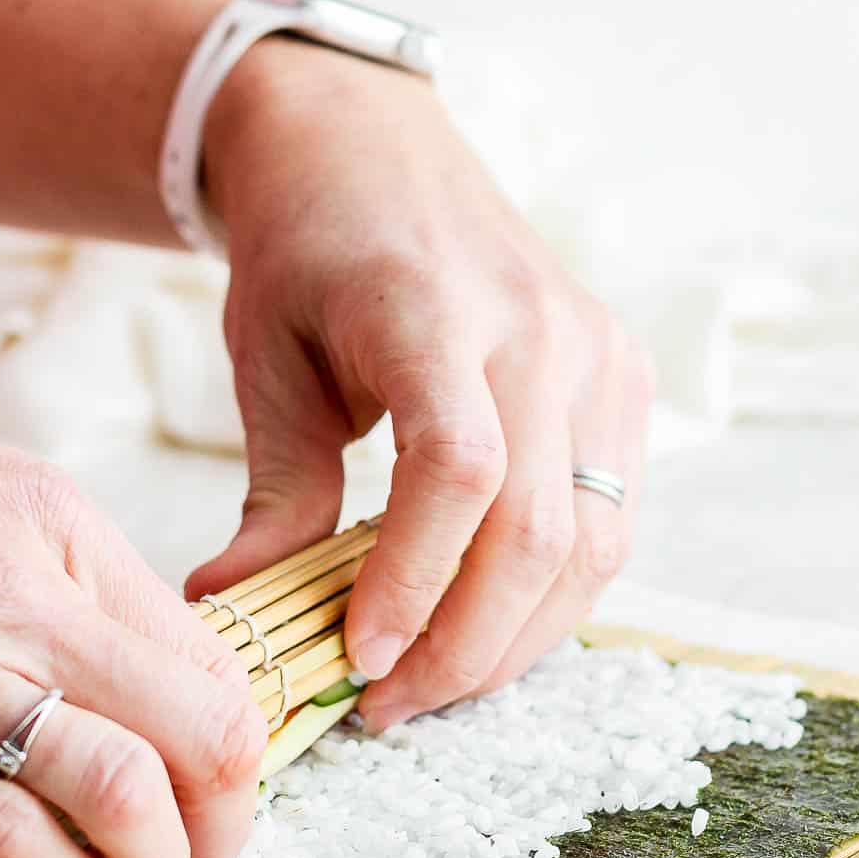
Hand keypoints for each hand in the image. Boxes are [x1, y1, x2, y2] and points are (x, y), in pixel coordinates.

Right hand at [0, 365, 264, 857]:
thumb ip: (44, 562)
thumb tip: (114, 648)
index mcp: (52, 525)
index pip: (209, 657)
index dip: (233, 745)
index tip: (213, 788)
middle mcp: (20, 597)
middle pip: (203, 731)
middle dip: (226, 823)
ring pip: (126, 794)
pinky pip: (4, 844)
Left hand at [187, 41, 653, 729]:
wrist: (370, 152)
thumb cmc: (304, 254)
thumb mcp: (264, 362)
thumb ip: (273, 492)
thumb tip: (237, 612)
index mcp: (435, 309)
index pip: (459, 470)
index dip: (415, 582)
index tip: (358, 660)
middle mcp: (539, 330)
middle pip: (539, 528)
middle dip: (465, 645)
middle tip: (386, 705)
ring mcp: (597, 353)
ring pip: (592, 541)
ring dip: (515, 637)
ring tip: (431, 682)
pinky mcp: (621, 376)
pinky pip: (608, 517)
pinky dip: (551, 592)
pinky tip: (483, 624)